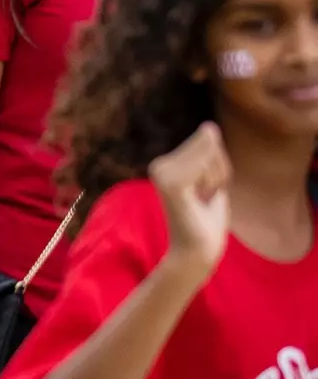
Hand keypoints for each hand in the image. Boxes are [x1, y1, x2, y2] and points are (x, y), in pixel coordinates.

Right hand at [149, 122, 231, 278]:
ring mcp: (162, 173)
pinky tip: (203, 199)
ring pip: (210, 156)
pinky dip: (214, 181)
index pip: (207, 142)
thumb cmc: (207, 220)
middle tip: (206, 198)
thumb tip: (209, 126)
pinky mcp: (170, 184)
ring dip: (218, 179)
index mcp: (165, 163)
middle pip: (209, 146)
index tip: (207, 192)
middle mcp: (158, 164)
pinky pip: (204, 165)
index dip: (219, 167)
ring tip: (204, 201)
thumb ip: (210, 152)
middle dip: (219, 170)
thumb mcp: (213, 179)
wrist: (198, 251)